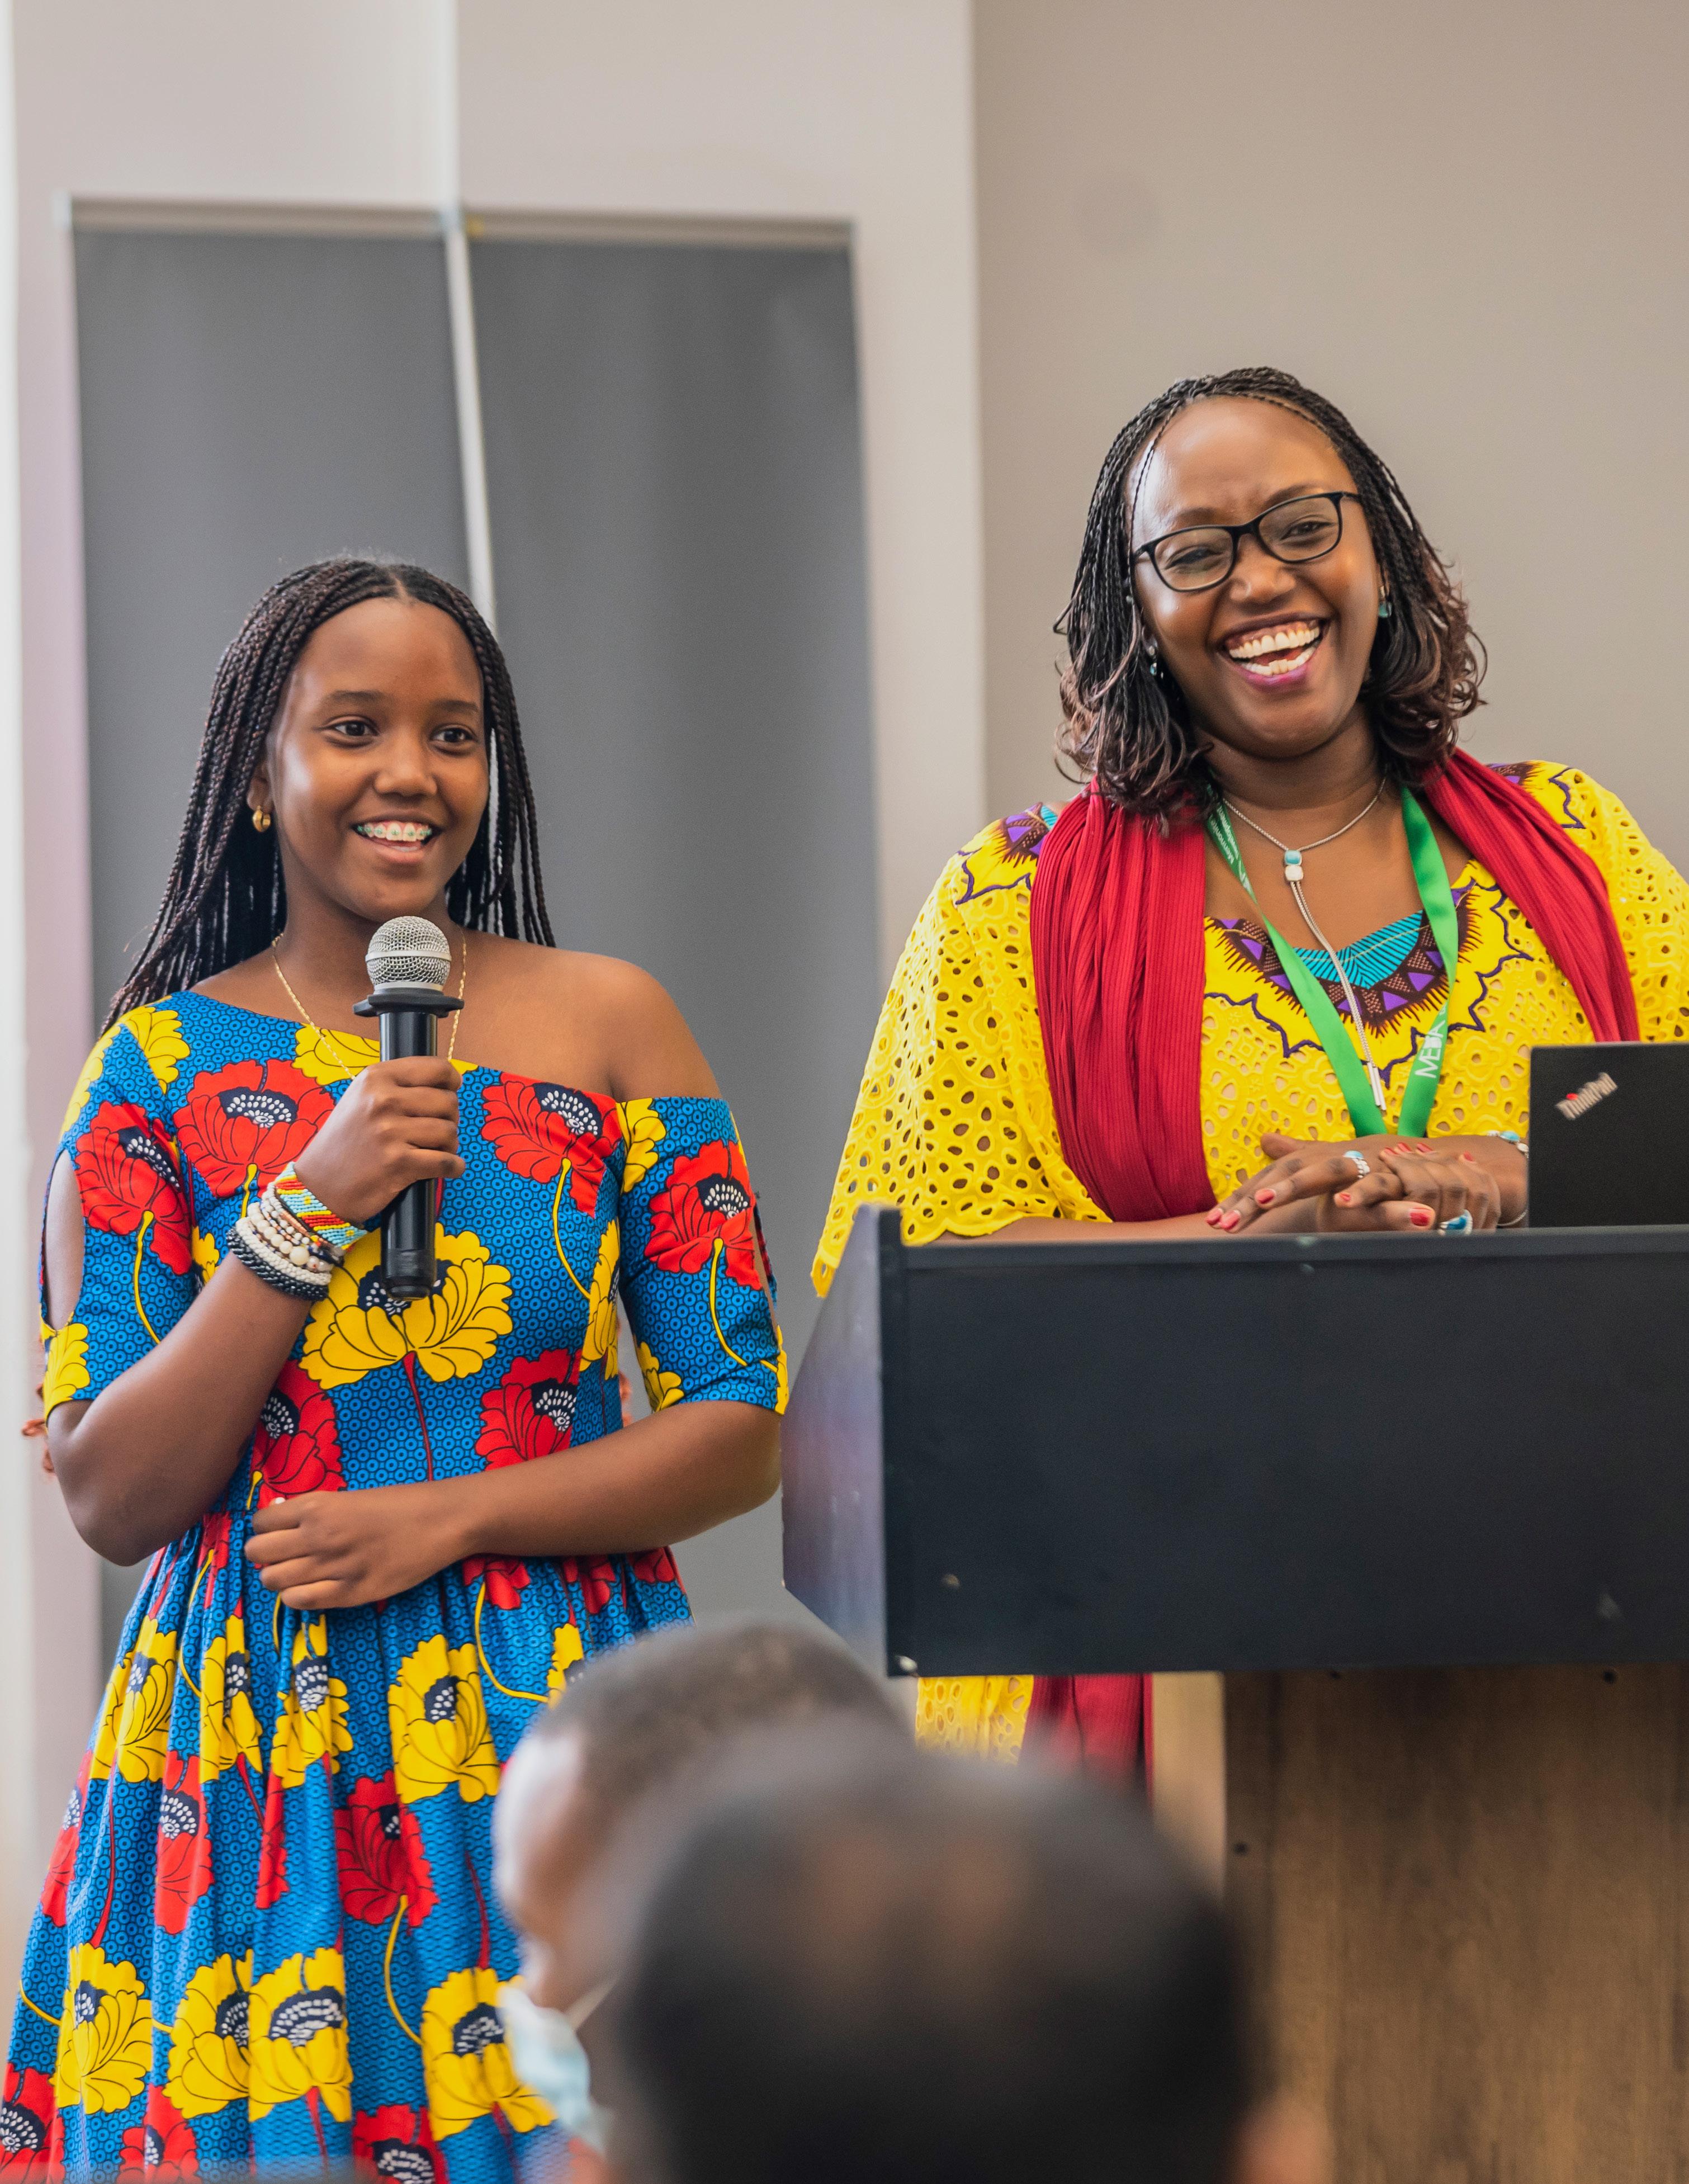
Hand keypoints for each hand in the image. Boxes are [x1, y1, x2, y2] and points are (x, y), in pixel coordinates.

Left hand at [244, 1480, 470, 1608]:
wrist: (441, 1521)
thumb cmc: (399, 1503)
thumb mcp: (350, 1496)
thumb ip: (314, 1509)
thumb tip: (278, 1519)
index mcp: (318, 1506)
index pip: (261, 1522)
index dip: (265, 1528)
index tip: (278, 1531)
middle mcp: (319, 1536)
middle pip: (258, 1553)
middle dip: (264, 1554)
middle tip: (283, 1554)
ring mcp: (333, 1567)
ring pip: (273, 1580)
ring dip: (278, 1577)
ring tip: (297, 1572)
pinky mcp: (350, 1593)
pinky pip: (300, 1602)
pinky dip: (296, 1596)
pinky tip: (311, 1588)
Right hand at [290, 1057, 462, 1226]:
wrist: (318, 1185)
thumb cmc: (345, 1142)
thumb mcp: (360, 1098)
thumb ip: (397, 1087)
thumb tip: (445, 1084)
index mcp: (376, 1078)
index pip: (436, 1069)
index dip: (451, 1081)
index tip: (451, 1090)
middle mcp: (382, 1100)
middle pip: (447, 1101)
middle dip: (449, 1118)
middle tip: (436, 1131)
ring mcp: (390, 1132)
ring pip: (449, 1132)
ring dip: (449, 1145)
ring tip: (433, 1151)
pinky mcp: (398, 1163)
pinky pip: (446, 1161)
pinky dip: (453, 1167)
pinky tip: (447, 1168)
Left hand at [1209, 1132, 1522, 1234]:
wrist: (1427, 1157)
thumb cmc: (1368, 1162)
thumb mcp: (1329, 1158)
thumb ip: (1296, 1153)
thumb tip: (1264, 1141)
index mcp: (1310, 1162)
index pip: (1267, 1180)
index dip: (1239, 1199)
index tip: (1215, 1222)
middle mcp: (1329, 1158)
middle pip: (1283, 1175)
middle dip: (1251, 1198)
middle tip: (1225, 1221)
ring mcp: (1358, 1162)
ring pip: (1318, 1173)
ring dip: (1291, 1186)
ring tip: (1262, 1201)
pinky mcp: (1389, 1172)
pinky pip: (1370, 1183)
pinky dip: (1357, 1192)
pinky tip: (1341, 1204)